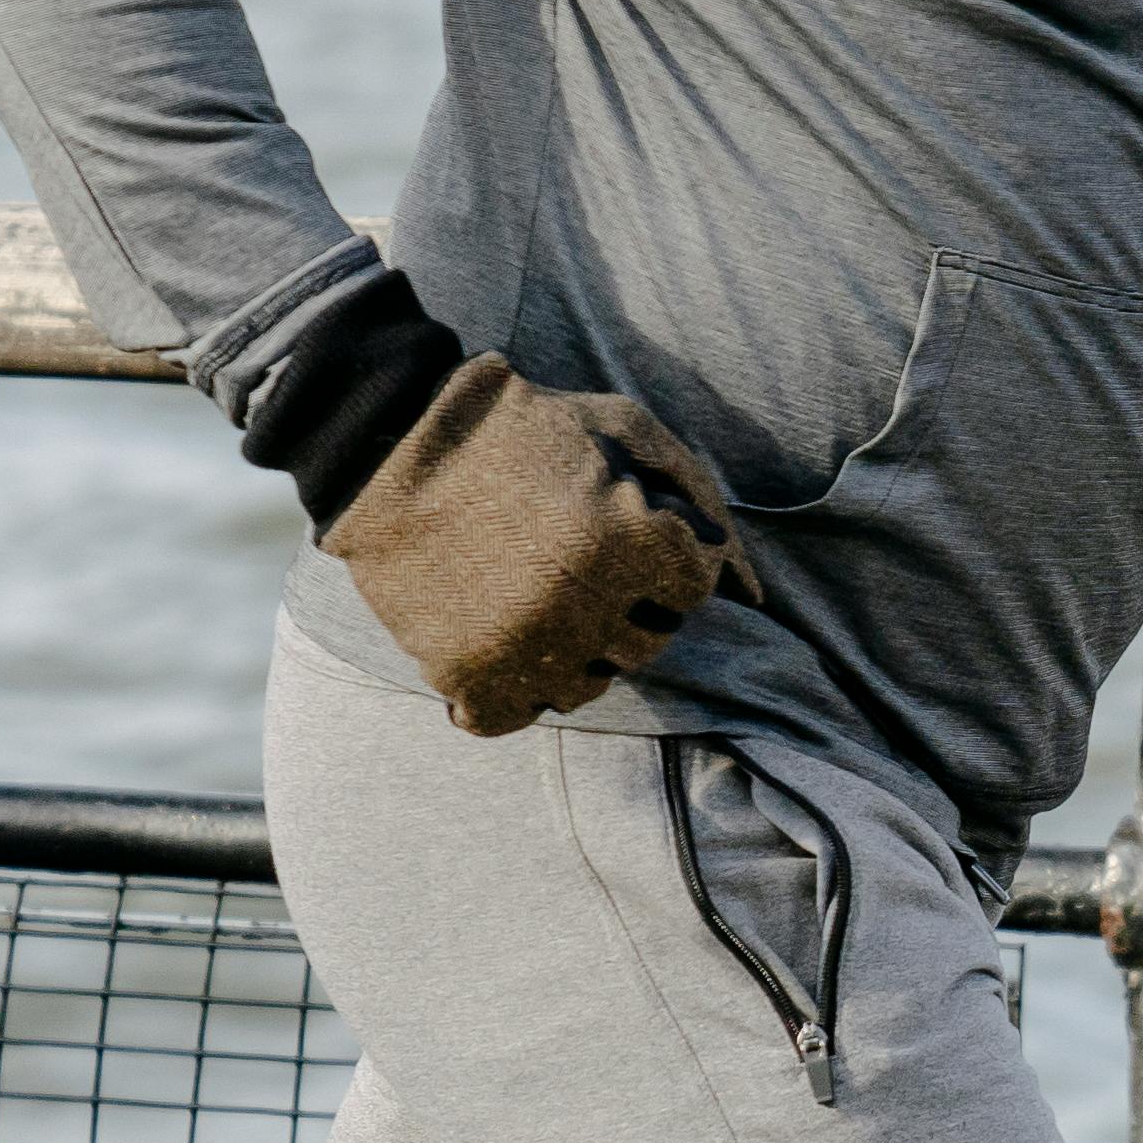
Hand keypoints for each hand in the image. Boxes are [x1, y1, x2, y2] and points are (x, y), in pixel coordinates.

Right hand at [318, 358, 765, 736]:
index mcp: (625, 539)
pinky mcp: (465, 676)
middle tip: (588, 561)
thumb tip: (754, 591)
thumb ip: (701, 498)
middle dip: (634, 602)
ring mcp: (520, 649)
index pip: (694, 587)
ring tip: (548, 593)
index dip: (669, 556)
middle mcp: (579, 604)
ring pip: (592, 685)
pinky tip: (512, 637)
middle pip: (651, 642)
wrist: (388, 444)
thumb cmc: (525, 427)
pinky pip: (522, 714)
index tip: (634, 532)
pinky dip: (522, 686)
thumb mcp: (626, 428)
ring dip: (583, 645)